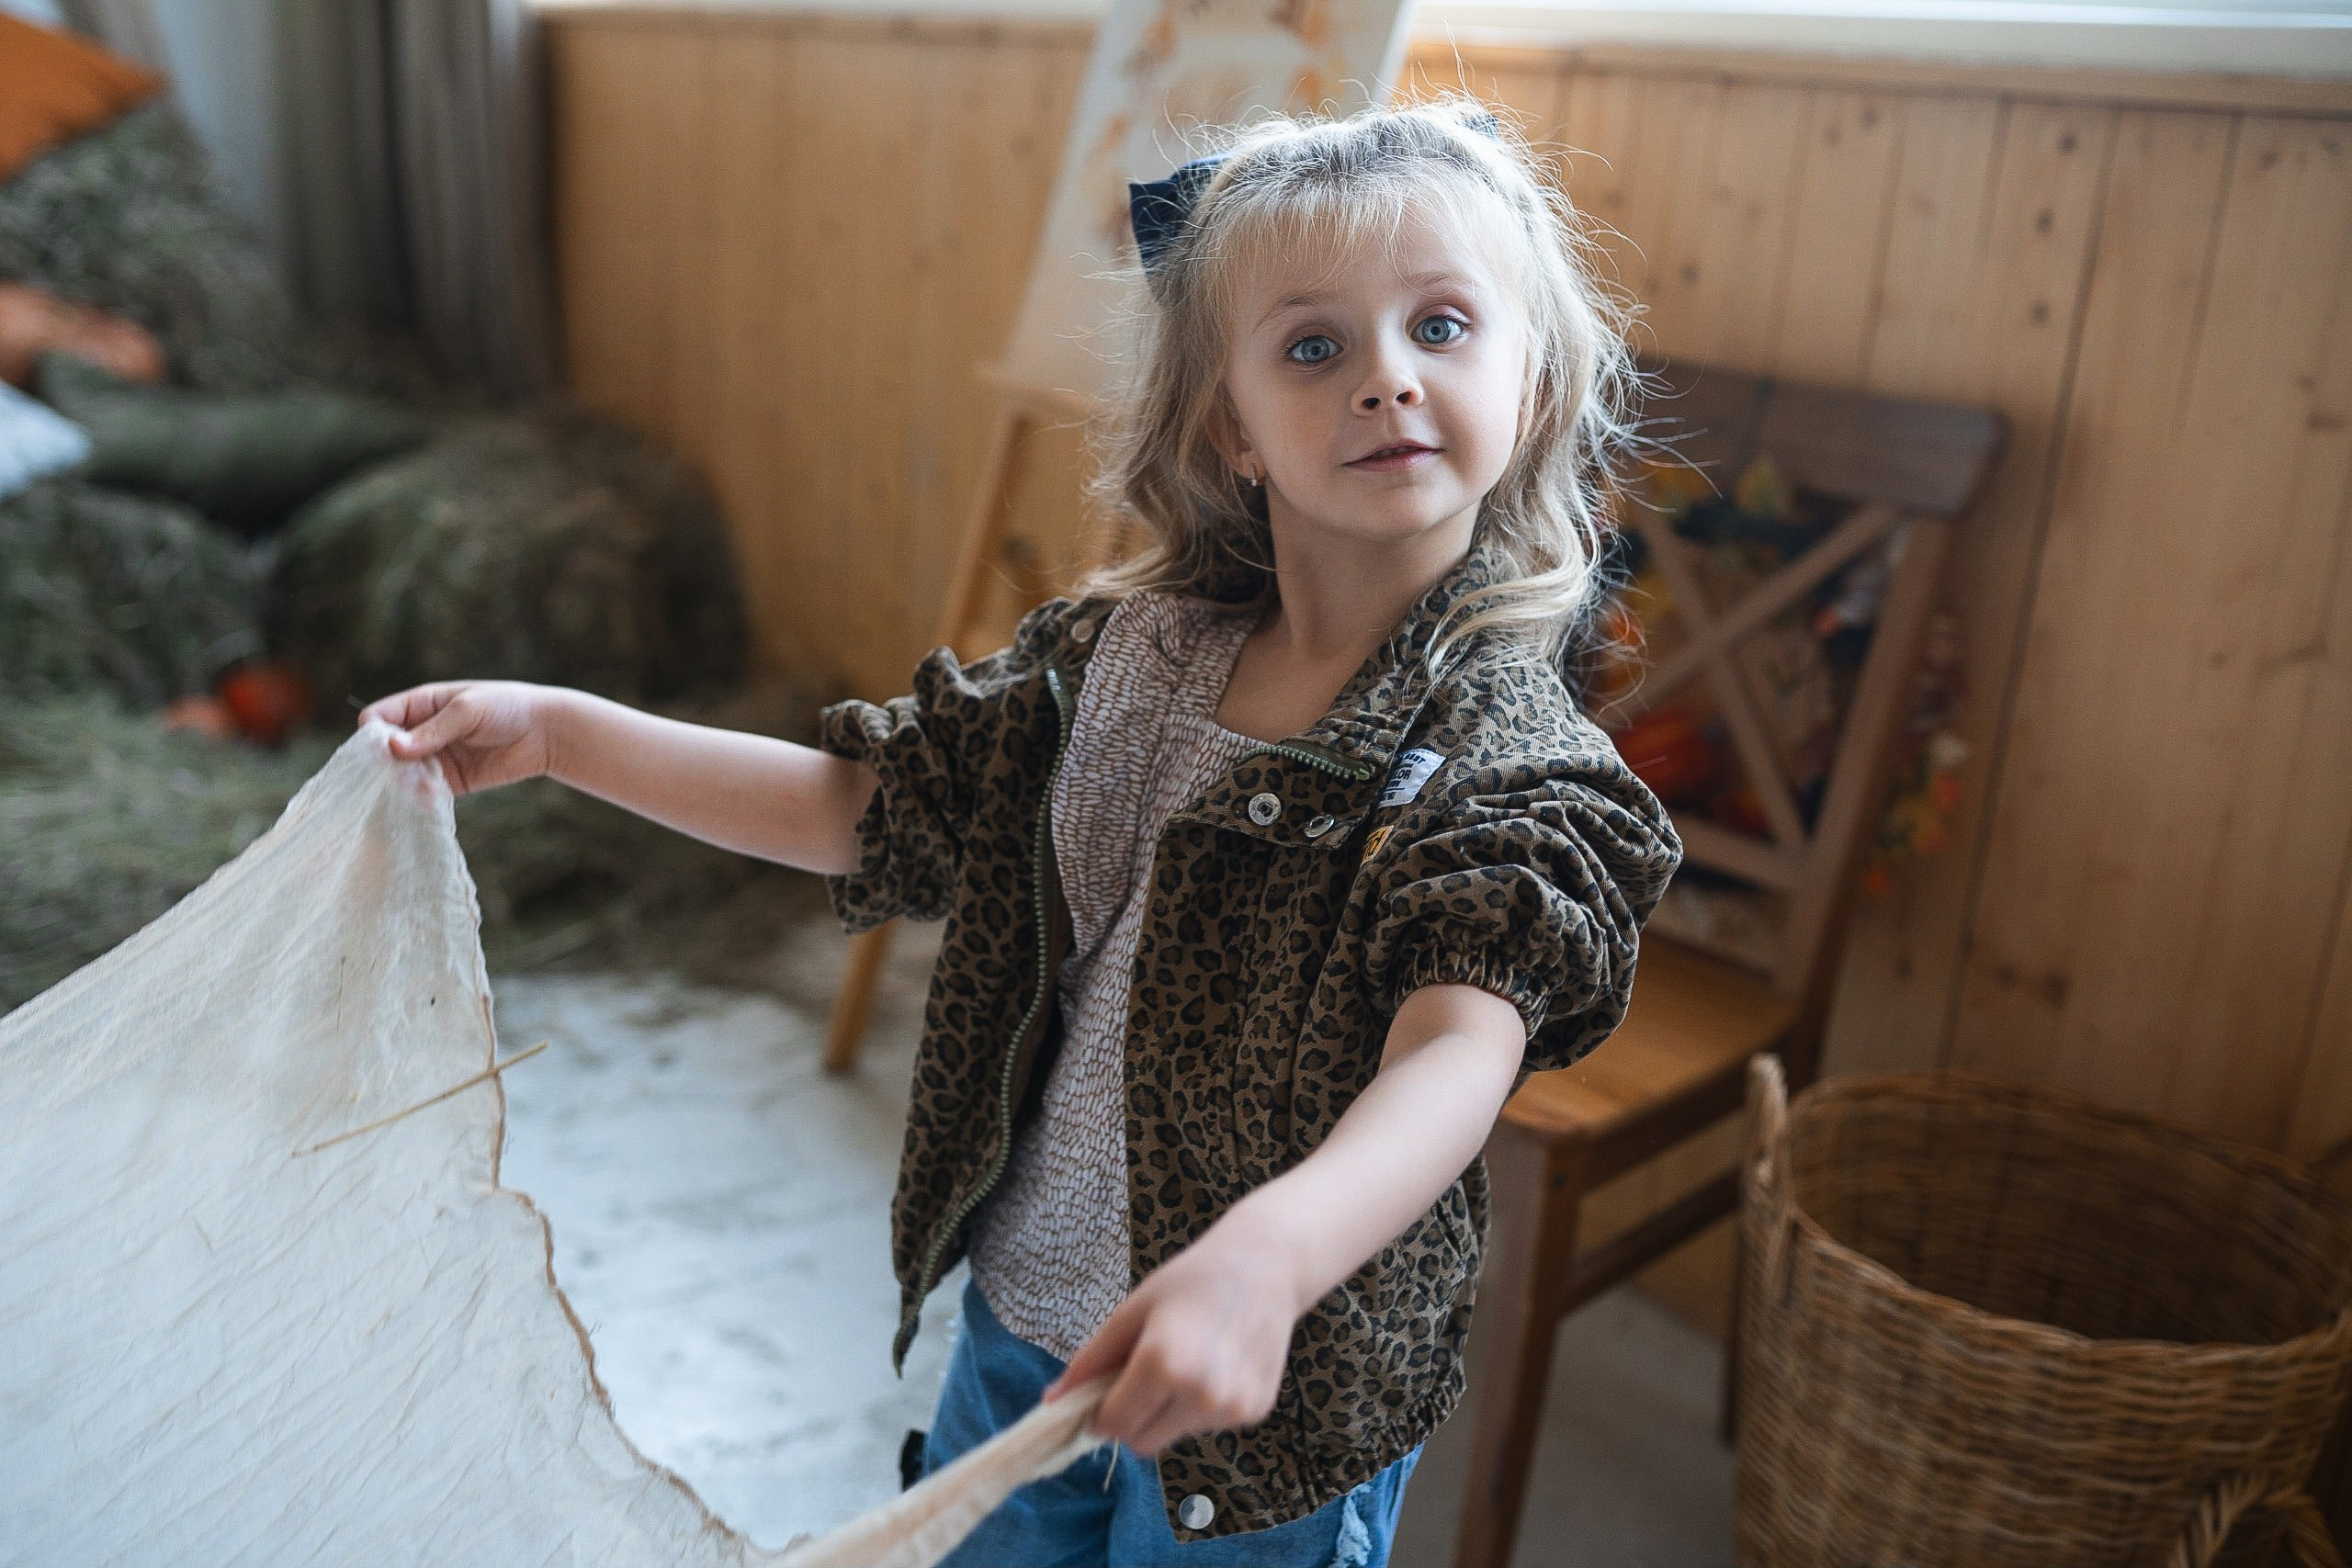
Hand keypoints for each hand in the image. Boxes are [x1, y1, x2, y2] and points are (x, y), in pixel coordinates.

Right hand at [358, 681, 570, 796]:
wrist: (546, 732)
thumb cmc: (507, 708)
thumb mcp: (468, 711)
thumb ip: (433, 730)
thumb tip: (392, 747)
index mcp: (421, 704)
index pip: (379, 718)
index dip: (373, 733)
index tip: (382, 750)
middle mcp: (422, 732)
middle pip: (386, 751)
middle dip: (385, 764)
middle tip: (393, 776)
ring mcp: (435, 758)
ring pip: (404, 775)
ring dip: (403, 784)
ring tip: (416, 788)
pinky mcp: (451, 782)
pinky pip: (428, 793)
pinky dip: (424, 798)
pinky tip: (430, 800)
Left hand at [1043, 1213, 1304, 1454]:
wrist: (1266, 1266)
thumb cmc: (1190, 1280)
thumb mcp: (1131, 1312)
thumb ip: (1091, 1360)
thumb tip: (1051, 1400)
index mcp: (1163, 1366)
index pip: (1114, 1426)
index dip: (1101, 1414)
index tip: (1104, 1393)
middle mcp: (1201, 1395)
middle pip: (1143, 1442)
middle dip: (1134, 1419)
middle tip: (1143, 1376)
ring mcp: (1232, 1408)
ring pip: (1176, 1435)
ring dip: (1170, 1412)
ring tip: (1189, 1360)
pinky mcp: (1255, 1412)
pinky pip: (1208, 1425)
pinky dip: (1202, 1406)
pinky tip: (1217, 1364)